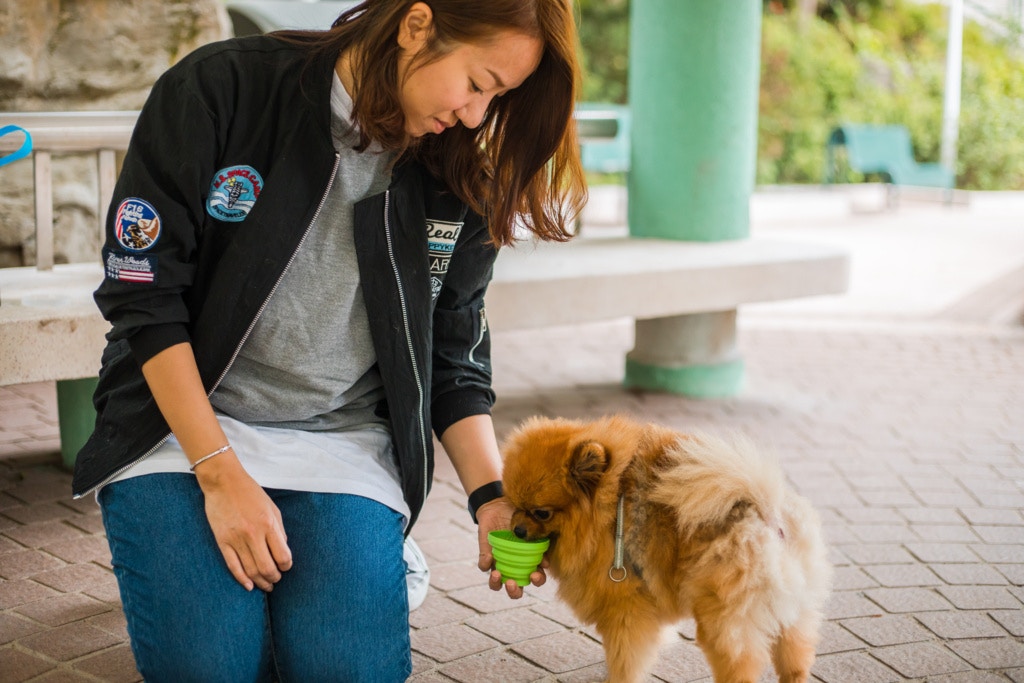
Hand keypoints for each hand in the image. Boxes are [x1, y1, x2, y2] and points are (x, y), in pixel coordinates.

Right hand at [194, 455, 292, 591]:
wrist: (224, 483)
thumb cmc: (251, 493)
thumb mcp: (272, 508)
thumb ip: (279, 530)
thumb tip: (283, 550)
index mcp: (269, 524)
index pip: (282, 555)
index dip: (286, 565)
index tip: (285, 567)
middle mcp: (253, 534)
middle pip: (267, 567)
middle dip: (274, 578)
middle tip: (276, 579)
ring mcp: (236, 539)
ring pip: (250, 570)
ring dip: (260, 581)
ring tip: (265, 585)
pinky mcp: (222, 542)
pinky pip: (233, 566)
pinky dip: (242, 579)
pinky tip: (249, 585)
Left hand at [475, 497, 546, 598]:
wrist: (500, 505)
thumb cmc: (522, 516)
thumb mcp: (533, 527)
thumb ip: (539, 543)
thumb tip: (545, 563)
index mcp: (530, 562)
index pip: (536, 579)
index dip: (537, 581)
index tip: (535, 574)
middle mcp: (514, 567)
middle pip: (516, 590)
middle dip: (514, 591)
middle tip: (512, 583)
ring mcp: (499, 564)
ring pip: (496, 585)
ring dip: (496, 584)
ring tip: (497, 574)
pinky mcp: (486, 556)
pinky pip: (483, 565)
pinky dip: (485, 563)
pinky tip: (489, 557)